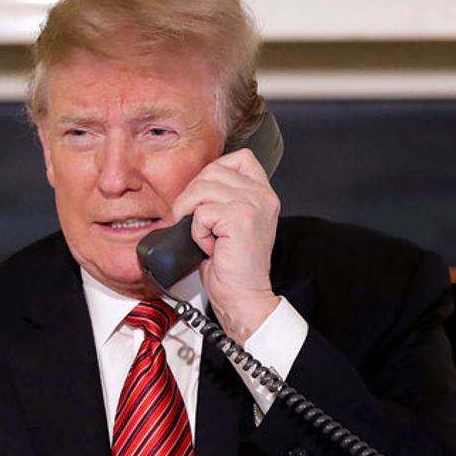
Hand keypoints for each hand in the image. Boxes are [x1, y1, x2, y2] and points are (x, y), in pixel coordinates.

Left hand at [170, 148, 279, 340]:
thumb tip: (192, 185)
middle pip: (213, 170)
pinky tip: (210, 247)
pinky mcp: (240, 218)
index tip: (205, 200)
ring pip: (202, 188)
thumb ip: (223, 198)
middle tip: (193, 222)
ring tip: (203, 236)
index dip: (213, 173)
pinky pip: (201, 212)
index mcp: (263, 194)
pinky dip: (197, 232)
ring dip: (191, 214)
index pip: (239, 158)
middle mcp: (263, 196)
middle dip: (192, 195)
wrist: (243, 298)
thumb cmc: (233, 268)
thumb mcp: (230, 223)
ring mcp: (254, 205)